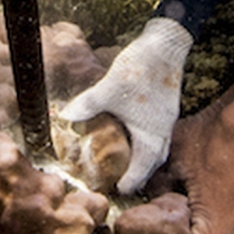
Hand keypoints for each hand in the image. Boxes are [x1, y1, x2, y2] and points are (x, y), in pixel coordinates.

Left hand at [61, 17, 193, 192]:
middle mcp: (163, 130)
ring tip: (130, 160)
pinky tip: (134, 130)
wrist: (167, 43)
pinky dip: (148, 139)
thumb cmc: (142, 69)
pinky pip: (159, 132)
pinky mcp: (166, 105)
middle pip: (154, 162)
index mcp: (152, 135)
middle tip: (124, 180)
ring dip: (146, 157)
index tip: (118, 190)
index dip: (130, 182)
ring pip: (159, 147)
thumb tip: (66, 117)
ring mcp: (167, 118)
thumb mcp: (110, 88)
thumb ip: (88, 105)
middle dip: (140, 174)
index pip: (142, 170)